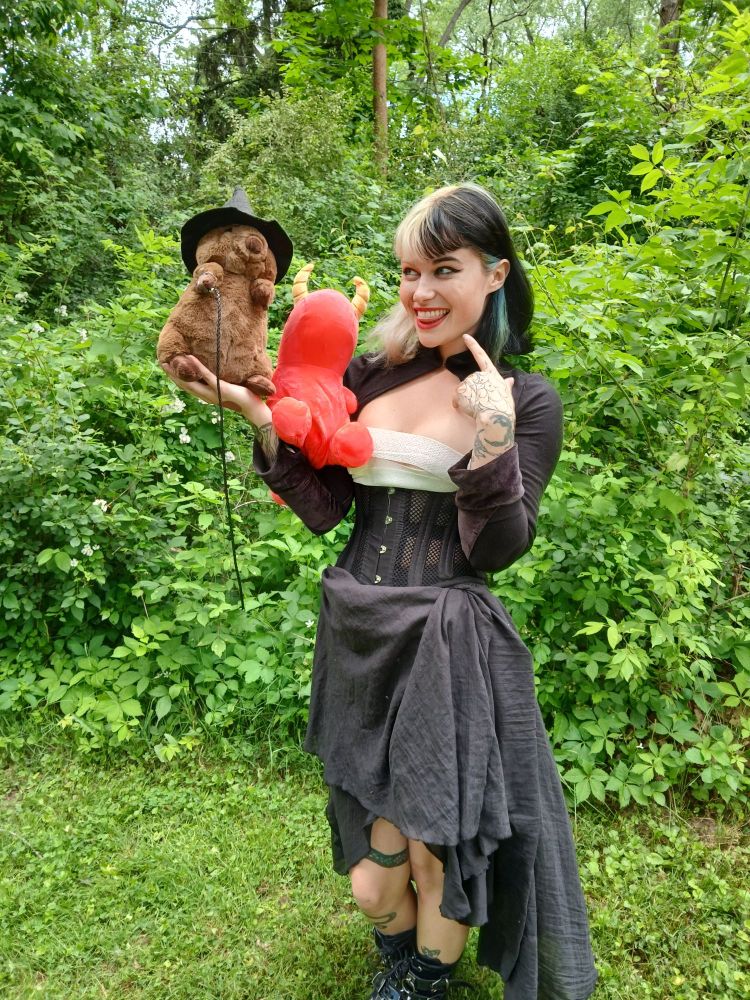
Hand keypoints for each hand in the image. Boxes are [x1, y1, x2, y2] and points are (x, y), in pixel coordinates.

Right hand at [160, 355, 270, 426]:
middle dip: (172, 374)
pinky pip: (207, 376)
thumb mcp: (225, 388)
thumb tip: (211, 375)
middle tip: (162, 363)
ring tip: (170, 360)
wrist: (253, 407)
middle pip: (185, 385)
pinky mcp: (221, 388)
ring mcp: (212, 393)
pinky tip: (191, 357)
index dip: (176, 378)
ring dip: (180, 371)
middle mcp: (206, 396)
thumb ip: (217, 383)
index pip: (187, 386)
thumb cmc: (241, 396)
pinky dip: (198, 367)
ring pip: (192, 381)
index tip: (167, 368)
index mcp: (206, 395)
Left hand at [454, 334, 514, 466]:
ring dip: (466, 401)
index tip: (465, 336)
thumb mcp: (507, 394)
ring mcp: (470, 381)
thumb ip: (506, 386)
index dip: (473, 345)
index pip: (481, 356)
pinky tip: (469, 411)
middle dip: (471, 394)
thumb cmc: (503, 409)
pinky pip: (456, 400)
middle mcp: (480, 375)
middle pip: (470, 383)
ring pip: (463, 392)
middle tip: (480, 405)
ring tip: (477, 409)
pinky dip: (459, 406)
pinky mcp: (462, 390)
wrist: (496, 417)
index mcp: (492, 374)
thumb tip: (511, 380)